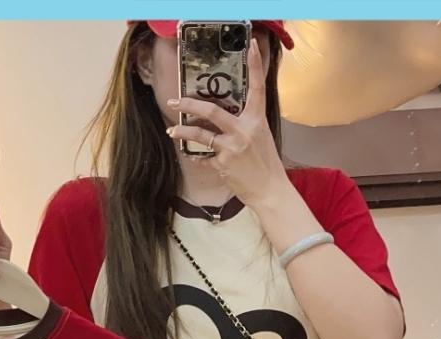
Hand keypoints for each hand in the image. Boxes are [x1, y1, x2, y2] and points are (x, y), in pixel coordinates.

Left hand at [165, 40, 288, 206]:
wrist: (269, 190)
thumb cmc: (266, 163)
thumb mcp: (261, 136)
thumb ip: (245, 123)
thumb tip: (225, 115)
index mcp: (257, 120)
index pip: (257, 88)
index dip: (254, 66)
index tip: (252, 45)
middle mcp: (244, 131)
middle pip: (212, 111)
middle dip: (189, 104)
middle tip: (174, 99)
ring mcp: (232, 148)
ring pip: (200, 135)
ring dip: (182, 131)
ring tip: (171, 130)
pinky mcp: (223, 165)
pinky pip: (204, 157)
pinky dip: (197, 156)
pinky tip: (192, 155)